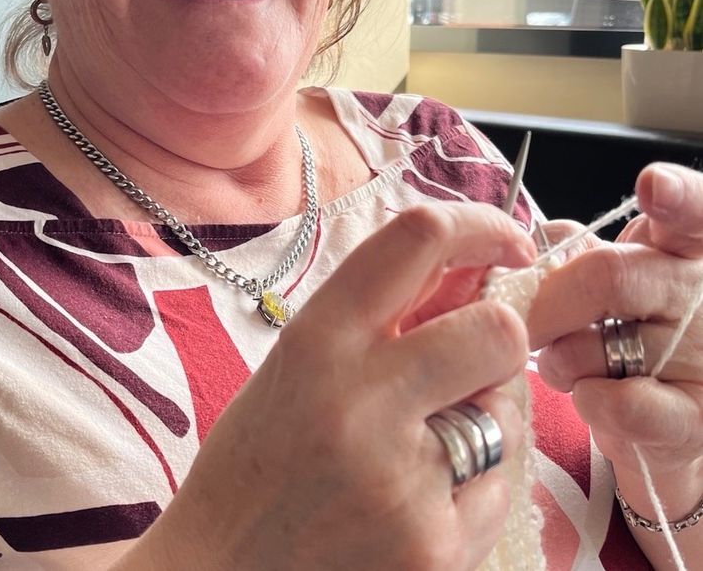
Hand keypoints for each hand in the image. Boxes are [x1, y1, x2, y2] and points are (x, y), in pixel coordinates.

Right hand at [136, 203, 535, 570]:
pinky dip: (474, 483)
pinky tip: (419, 500)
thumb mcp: (299, 364)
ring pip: (508, 411)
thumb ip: (378, 317)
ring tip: (421, 446)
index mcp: (316, 338)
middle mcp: (360, 399)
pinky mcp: (435, 548)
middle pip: (496, 329)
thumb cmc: (256, 460)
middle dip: (500, 336)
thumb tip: (471, 274)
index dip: (481, 226)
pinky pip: (500, 487)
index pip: (417, 238)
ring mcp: (402, 479)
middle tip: (470, 361)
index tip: (506, 245)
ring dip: (484, 413)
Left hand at [529, 164, 702, 536]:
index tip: (652, 186)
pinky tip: (592, 396)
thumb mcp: (604, 273)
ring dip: (561, 358)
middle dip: (547, 303)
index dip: (675, 196)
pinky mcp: (695, 419)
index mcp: (683, 247)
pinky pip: (621, 405)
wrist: (654, 417)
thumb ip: (574, 246)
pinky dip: (587, 400)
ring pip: (602, 343)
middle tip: (525, 323)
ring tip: (568, 364)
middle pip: (608, 276)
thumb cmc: (621, 328)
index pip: (693, 210)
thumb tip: (538, 237)